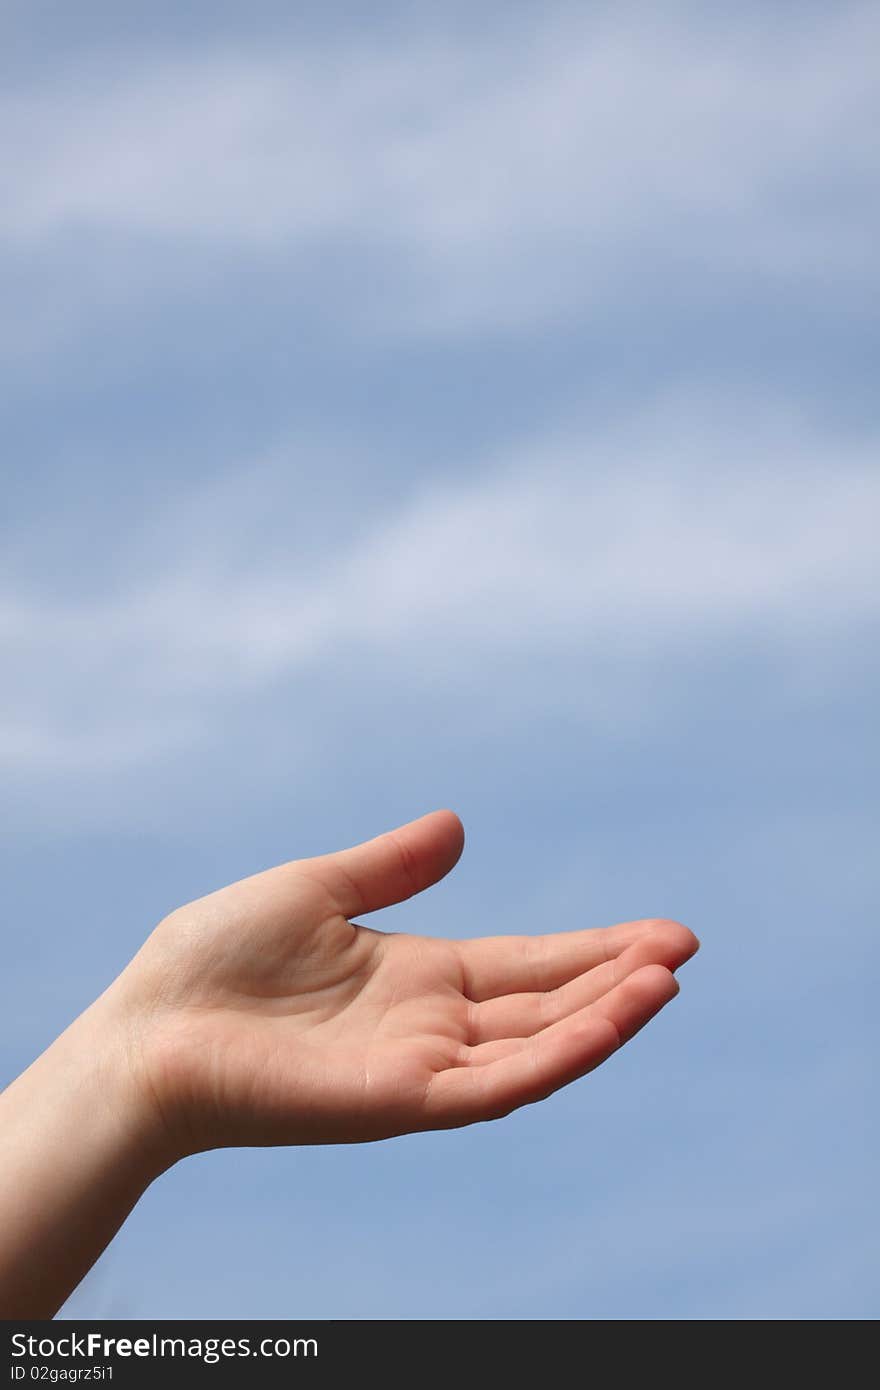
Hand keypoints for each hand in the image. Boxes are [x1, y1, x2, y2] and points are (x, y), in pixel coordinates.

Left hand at [116, 810, 697, 1157]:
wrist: (147, 1028)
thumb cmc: (213, 959)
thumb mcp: (315, 890)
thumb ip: (390, 867)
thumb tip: (459, 824)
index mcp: (418, 978)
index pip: (530, 965)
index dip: (596, 950)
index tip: (664, 933)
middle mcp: (433, 1028)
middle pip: (548, 1005)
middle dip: (618, 982)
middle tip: (683, 949)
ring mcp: (423, 1069)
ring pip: (538, 1048)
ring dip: (606, 1018)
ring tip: (667, 978)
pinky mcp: (403, 1101)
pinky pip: (499, 1085)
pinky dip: (560, 1055)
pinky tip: (608, 1021)